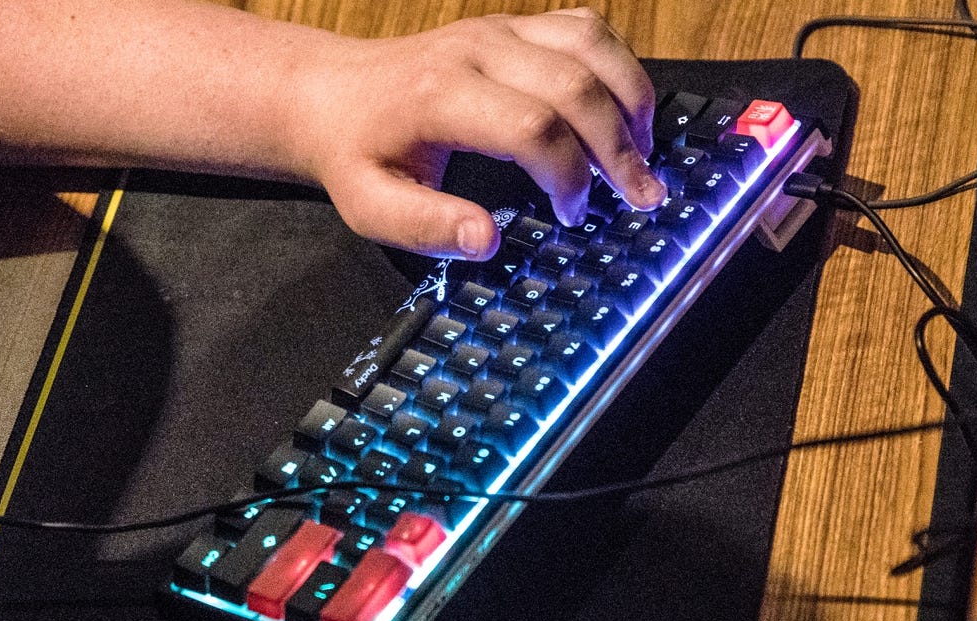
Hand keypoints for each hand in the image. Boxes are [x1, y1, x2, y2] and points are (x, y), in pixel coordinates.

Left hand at [291, 9, 666, 259]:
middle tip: (641, 196)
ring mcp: (500, 29)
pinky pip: (586, 29)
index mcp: (441, 95)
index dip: (569, 177)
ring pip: (593, 47)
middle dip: (620, 148)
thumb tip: (487, 240)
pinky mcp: (513, 26)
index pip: (534, 128)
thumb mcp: (371, 206)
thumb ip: (427, 227)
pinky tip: (624, 111)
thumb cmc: (355, 153)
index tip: (574, 215)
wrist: (331, 93)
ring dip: (632, 101)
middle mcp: (478, 50)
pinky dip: (618, 67)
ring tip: (645, 155)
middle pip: (577, 86)